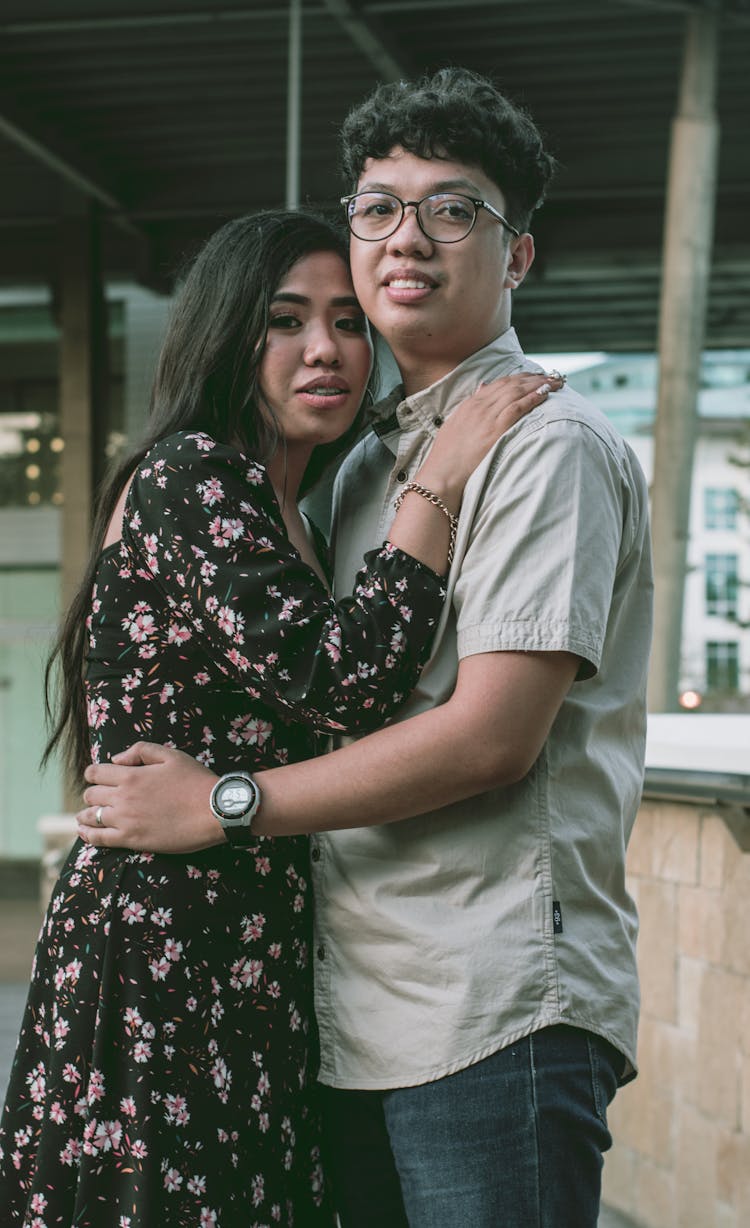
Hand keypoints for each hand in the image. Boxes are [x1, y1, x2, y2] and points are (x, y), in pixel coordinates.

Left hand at [77, 742, 223, 852]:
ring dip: (85, 814)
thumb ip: (140, 751)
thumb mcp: (171, 755)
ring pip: (91, 817)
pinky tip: (85, 832)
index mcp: (131, 775)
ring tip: (85, 816)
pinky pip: (99, 839)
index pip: (95, 773)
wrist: (212, 811)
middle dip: (92, 794)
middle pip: (91, 795)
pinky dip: (88, 834)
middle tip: (99, 797)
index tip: (96, 777)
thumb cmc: (195, 781)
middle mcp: (123, 797)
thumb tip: (115, 759)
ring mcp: (125, 820)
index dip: (92, 774)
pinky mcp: (131, 840)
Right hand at [417, 371, 562, 508]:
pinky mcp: (495, 429)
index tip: (533, 376)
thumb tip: (482, 386)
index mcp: (470, 404)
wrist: (442, 473)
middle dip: (534, 378)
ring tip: (556, 381)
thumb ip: (470, 405)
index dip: (519, 378)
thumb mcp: (455, 424)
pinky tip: (546, 393)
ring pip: (517, 392)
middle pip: (511, 384)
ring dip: (539, 384)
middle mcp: (479, 406)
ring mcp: (487, 416)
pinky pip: (518, 407)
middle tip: (552, 375)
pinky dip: (533, 397)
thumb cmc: (447, 456)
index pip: (499, 383)